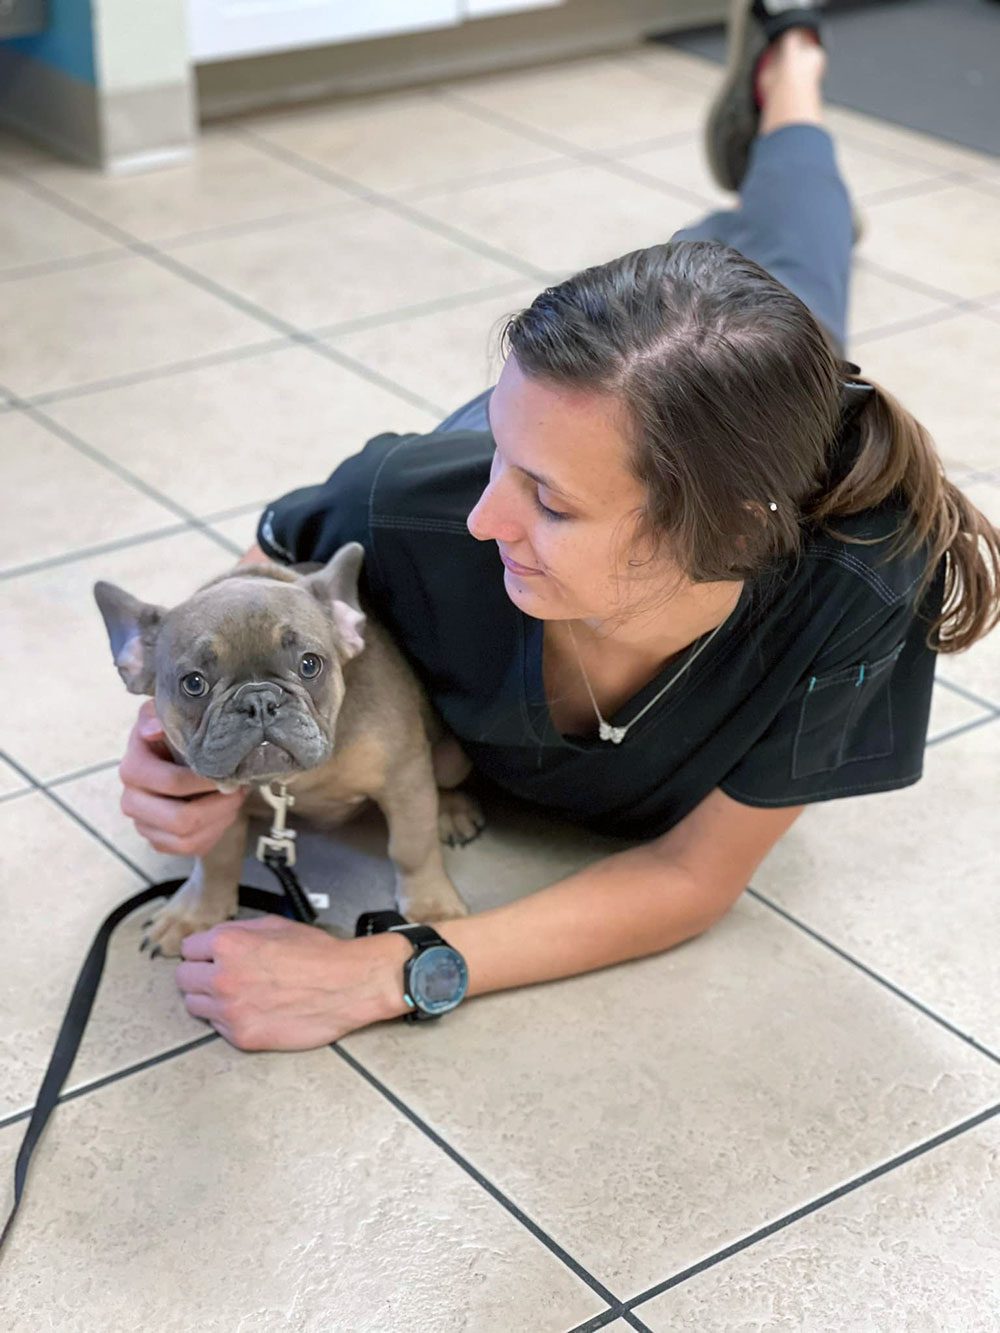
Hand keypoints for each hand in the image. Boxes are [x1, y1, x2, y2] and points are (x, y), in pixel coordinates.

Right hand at [120, 699, 248, 856]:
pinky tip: (223, 813)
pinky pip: (191, 848)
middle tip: (238, 789)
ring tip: (234, 799)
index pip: (172, 783)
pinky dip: (214, 833)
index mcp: (132, 769)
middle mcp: (131, 801)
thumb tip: (154, 729)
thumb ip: (155, 717)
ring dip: (220, 820)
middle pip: (181, 819)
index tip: (229, 772)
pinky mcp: (158, 841)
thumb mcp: (164, 716)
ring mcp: (143, 825)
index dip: (207, 782)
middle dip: (219, 805)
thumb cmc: (170, 735)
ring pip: (188, 839)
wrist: (170, 756)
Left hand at [175, 916, 410, 1050]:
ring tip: (237, 994)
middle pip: (184, 979)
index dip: (202, 951)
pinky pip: (217, 1027)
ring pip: (194, 1006)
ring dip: (210, 999)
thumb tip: (215, 940)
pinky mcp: (242, 1036)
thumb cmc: (317, 954)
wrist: (347, 985)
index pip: (188, 949)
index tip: (211, 956)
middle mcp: (221, 977)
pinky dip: (230, 1020)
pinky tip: (253, 1009)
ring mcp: (229, 1010)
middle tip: (222, 975)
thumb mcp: (274, 925)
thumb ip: (237, 932)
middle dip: (200, 974)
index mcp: (227, 944)